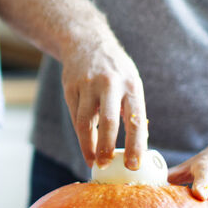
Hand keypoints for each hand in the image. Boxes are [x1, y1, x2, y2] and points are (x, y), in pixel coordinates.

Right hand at [59, 35, 147, 169]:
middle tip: (106, 166)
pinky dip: (81, 132)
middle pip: (108, 122)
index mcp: (131, 85)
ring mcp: (87, 85)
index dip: (135, 145)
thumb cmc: (114, 69)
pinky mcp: (70, 87)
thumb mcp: (130, 82)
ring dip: (88, 145)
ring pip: (85, 122)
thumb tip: (137, 145)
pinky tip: (86, 143)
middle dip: (107, 148)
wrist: (86, 41)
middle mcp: (110, 84)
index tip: (134, 165)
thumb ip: (132, 109)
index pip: (135, 120)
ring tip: (93, 161)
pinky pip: (75, 115)